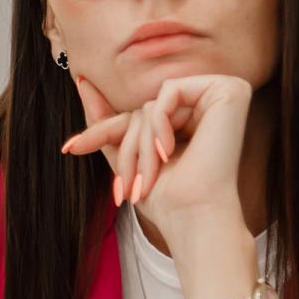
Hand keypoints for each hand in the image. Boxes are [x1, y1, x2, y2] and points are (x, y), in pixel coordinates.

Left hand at [62, 72, 252, 248]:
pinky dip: (160, 123)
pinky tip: (170, 150)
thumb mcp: (128, 157)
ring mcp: (222, 95)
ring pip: (153, 104)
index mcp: (194, 120)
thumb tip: (82, 80)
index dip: (105, 134)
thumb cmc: (168, 199)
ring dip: (142, 144)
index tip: (69, 149)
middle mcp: (210, 103)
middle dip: (128, 148)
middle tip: (128, 186)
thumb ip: (108, 120)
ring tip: (151, 174)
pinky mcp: (230, 90)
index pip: (138, 118)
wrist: (194, 218)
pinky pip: (170, 91)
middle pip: (143, 110)